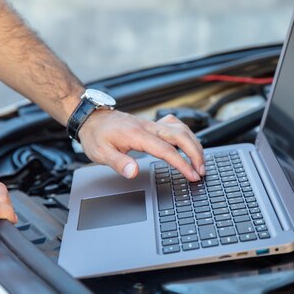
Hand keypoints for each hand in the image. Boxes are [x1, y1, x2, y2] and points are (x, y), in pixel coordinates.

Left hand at [78, 110, 204, 180]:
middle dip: (196, 154)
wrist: (91, 118)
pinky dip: (187, 134)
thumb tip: (133, 173)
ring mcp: (152, 124)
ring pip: (182, 129)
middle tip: (202, 170)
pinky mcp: (152, 124)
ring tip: (200, 161)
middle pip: (181, 136)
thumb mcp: (101, 153)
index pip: (167, 150)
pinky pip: (176, 125)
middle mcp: (148, 127)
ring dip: (194, 144)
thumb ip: (119, 163)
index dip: (183, 164)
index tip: (192, 175)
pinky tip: (189, 143)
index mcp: (138, 135)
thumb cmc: (96, 135)